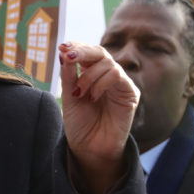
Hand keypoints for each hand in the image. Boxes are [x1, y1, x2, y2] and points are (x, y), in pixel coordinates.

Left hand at [58, 41, 139, 193]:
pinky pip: (118, 76)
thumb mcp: (69, 96)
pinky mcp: (130, 93)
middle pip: (100, 52)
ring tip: (79, 93)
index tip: (62, 46)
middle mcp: (107, 76)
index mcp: (92, 75)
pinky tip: (93, 97)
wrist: (89, 147)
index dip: (77, 46)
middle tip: (68, 55)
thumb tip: (64, 51)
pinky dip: (101, 83)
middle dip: (83, 51)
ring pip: (108, 63)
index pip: (88, 53)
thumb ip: (69, 75)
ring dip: (89, 75)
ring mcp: (120, 84)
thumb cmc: (80, 123)